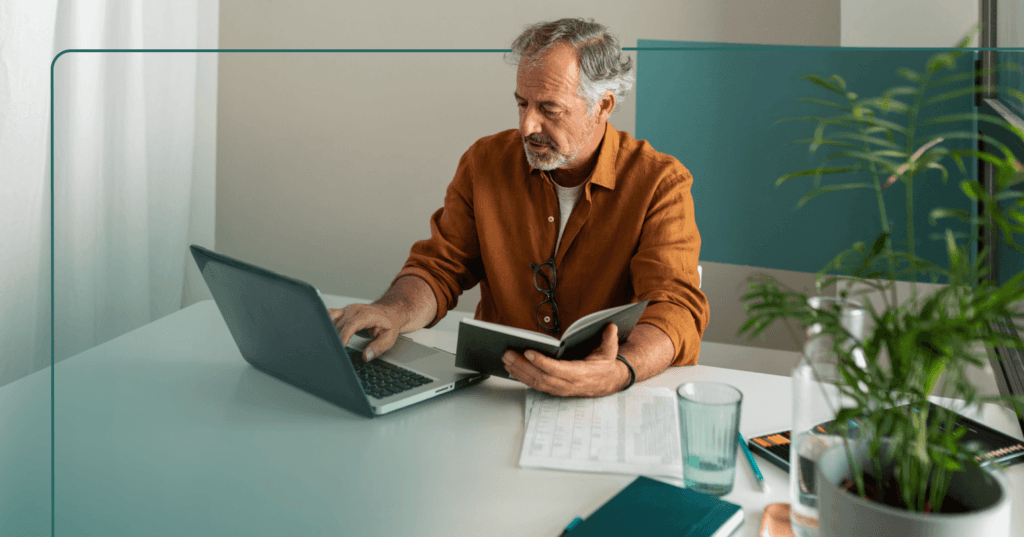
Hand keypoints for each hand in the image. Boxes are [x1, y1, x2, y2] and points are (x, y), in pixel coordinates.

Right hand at [329, 304, 401, 361]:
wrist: (389, 312)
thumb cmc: (389, 325)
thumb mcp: (389, 338)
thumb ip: (378, 347)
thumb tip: (366, 356)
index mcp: (366, 314)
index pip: (351, 324)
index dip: (343, 336)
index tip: (339, 347)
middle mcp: (355, 310)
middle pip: (339, 324)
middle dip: (335, 338)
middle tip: (333, 352)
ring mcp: (347, 310)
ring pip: (331, 319)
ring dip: (328, 332)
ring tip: (327, 345)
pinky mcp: (342, 312)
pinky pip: (329, 315)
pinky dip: (325, 324)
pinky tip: (323, 334)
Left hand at [501, 323, 629, 396]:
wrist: (608, 382)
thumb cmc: (604, 365)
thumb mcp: (610, 351)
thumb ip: (609, 339)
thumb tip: (610, 326)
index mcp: (580, 374)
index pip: (557, 370)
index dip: (542, 362)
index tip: (529, 352)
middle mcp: (568, 385)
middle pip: (541, 377)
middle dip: (523, 365)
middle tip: (508, 353)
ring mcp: (559, 389)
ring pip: (535, 382)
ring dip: (518, 371)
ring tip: (506, 358)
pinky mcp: (554, 390)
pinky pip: (535, 385)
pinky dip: (522, 377)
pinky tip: (512, 368)